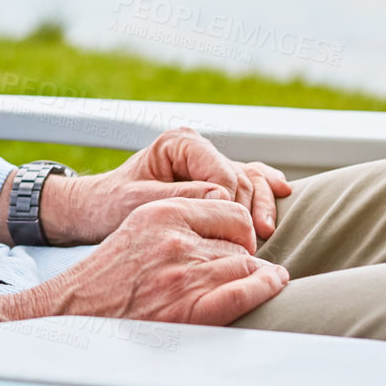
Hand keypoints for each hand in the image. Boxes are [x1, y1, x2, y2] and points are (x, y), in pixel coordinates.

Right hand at [0, 197, 288, 327]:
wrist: (77, 310)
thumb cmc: (110, 273)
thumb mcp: (139, 227)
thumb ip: (181, 221)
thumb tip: (232, 224)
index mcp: (161, 212)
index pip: (228, 210)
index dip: (240, 229)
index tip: (240, 242)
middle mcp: (175, 238)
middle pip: (240, 242)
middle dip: (245, 256)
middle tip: (242, 269)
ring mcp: (183, 273)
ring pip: (246, 266)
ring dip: (254, 275)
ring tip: (257, 281)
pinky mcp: (190, 307)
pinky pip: (245, 291)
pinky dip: (265, 288)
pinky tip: (273, 284)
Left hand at [40, 128, 291, 244]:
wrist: (101, 210)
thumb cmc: (113, 205)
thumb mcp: (138, 202)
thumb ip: (179, 197)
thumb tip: (221, 197)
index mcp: (178, 143)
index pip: (220, 171)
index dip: (230, 202)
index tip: (233, 233)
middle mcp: (198, 149)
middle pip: (240, 176)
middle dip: (249, 208)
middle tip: (254, 241)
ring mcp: (210, 163)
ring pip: (251, 179)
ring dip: (262, 205)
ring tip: (265, 232)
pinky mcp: (218, 179)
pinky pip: (252, 179)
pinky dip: (266, 189)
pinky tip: (283, 194)